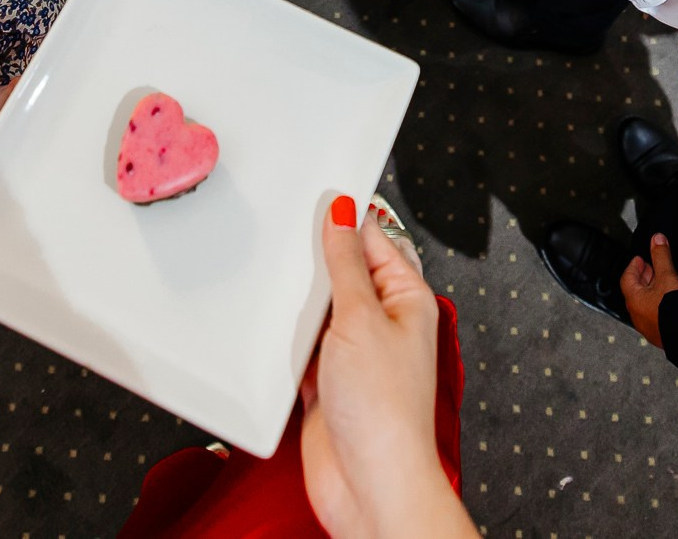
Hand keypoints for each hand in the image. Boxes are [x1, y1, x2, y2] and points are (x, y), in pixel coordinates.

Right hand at [301, 199, 473, 538]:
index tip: (318, 193)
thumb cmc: (384, 411)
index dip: (348, 217)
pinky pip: (301, 346)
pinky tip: (270, 329)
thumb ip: (345, 265)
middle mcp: (382, 324)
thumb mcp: (360, 318)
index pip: (376, 241)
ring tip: (275, 284)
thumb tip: (344, 215)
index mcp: (406, 299)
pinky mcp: (326, 382)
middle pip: (344, 274)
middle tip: (286, 236)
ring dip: (298, 304)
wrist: (368, 483)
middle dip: (316, 261)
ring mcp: (353, 354)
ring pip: (319, 310)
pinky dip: (286, 340)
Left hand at [621, 232, 677, 348]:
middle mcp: (637, 316)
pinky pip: (655, 316)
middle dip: (643, 278)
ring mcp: (648, 328)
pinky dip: (659, 305)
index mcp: (634, 300)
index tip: (640, 259)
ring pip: (645, 305)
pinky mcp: (660, 335)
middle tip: (650, 268)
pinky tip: (670, 302)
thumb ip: (661, 256)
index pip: (627, 279)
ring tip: (662, 283)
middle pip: (635, 292)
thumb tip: (657, 239)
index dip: (633, 267)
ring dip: (651, 292)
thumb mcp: (667, 276)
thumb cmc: (673, 309)